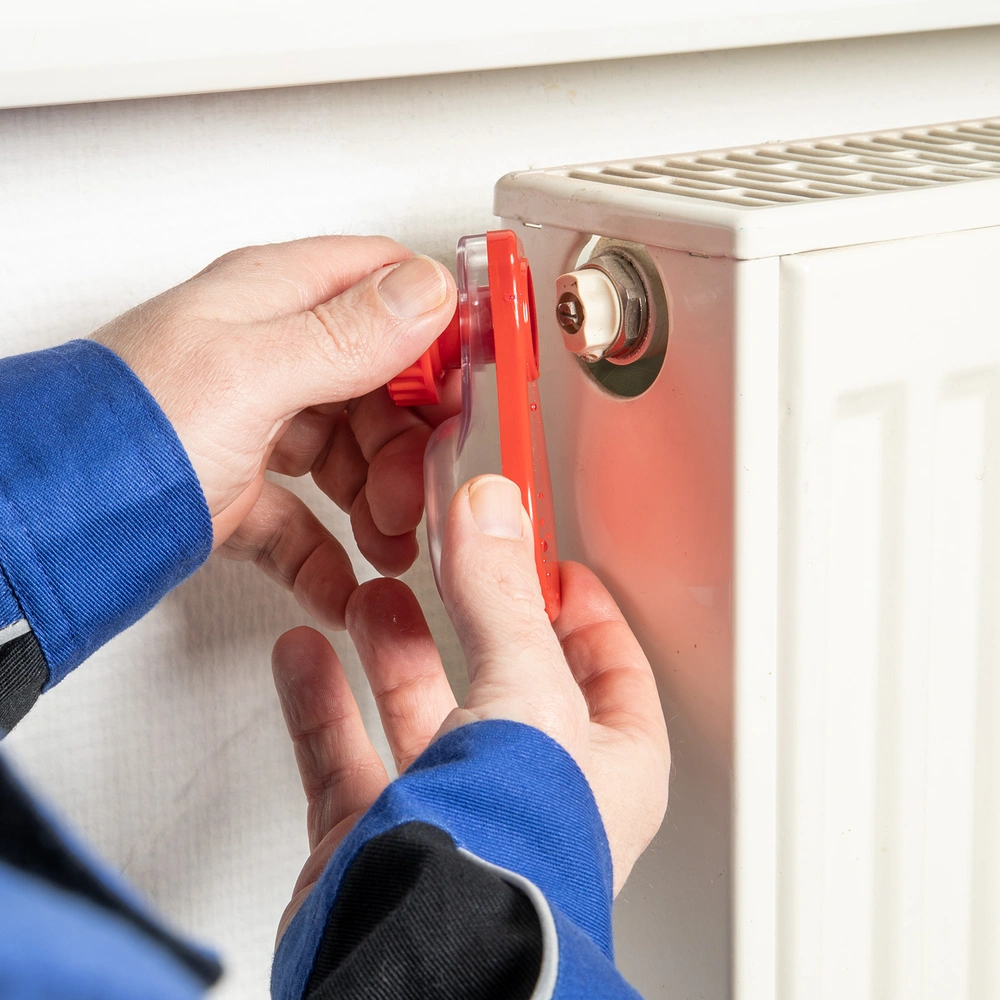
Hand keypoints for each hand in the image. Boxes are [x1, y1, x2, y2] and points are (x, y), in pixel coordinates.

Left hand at [94, 237, 457, 625]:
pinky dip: (327, 555)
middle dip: (408, 444)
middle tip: (413, 494)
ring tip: (386, 547)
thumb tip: (429, 292)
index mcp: (271, 301)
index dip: (438, 332)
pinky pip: (303, 520)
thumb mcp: (251, 372)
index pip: (385, 288)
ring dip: (379, 506)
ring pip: (349, 454)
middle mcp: (266, 356)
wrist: (47, 529)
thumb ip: (348, 333)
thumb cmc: (124, 434)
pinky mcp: (234, 489)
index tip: (473, 388)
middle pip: (378, 385)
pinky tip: (340, 583)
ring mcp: (252, 423)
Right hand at [271, 474, 669, 940]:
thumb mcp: (525, 696)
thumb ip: (501, 598)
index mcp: (602, 767)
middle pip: (501, 681)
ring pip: (418, 712)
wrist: (420, 964)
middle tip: (444, 559)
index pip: (608, 670)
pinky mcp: (373, 839)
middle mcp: (528, 793)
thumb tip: (492, 512)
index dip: (582, 610)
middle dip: (469, 614)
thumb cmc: (512, 864)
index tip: (548, 559)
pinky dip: (319, 701)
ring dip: (389, 648)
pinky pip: (341, 754)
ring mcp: (449, 815)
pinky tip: (303, 655)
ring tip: (370, 598)